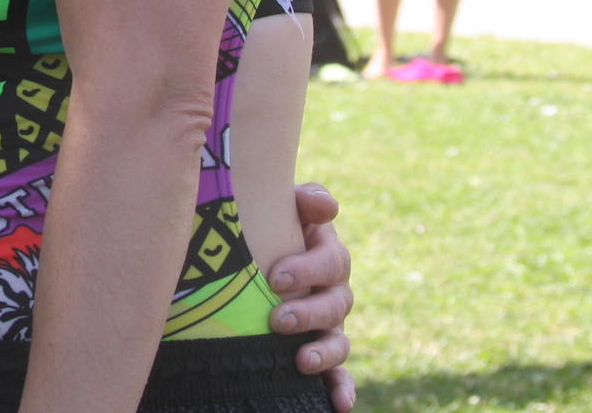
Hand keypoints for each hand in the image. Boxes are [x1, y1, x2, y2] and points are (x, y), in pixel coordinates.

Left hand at [264, 183, 355, 412]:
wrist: (249, 248)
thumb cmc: (266, 223)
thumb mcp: (283, 206)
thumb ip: (305, 200)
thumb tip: (323, 207)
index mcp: (328, 253)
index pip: (332, 261)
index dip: (309, 269)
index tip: (275, 278)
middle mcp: (334, 291)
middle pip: (335, 304)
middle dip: (309, 313)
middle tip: (277, 319)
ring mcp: (328, 324)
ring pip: (338, 341)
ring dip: (323, 353)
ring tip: (301, 360)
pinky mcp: (320, 351)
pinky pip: (338, 374)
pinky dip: (342, 389)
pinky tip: (339, 405)